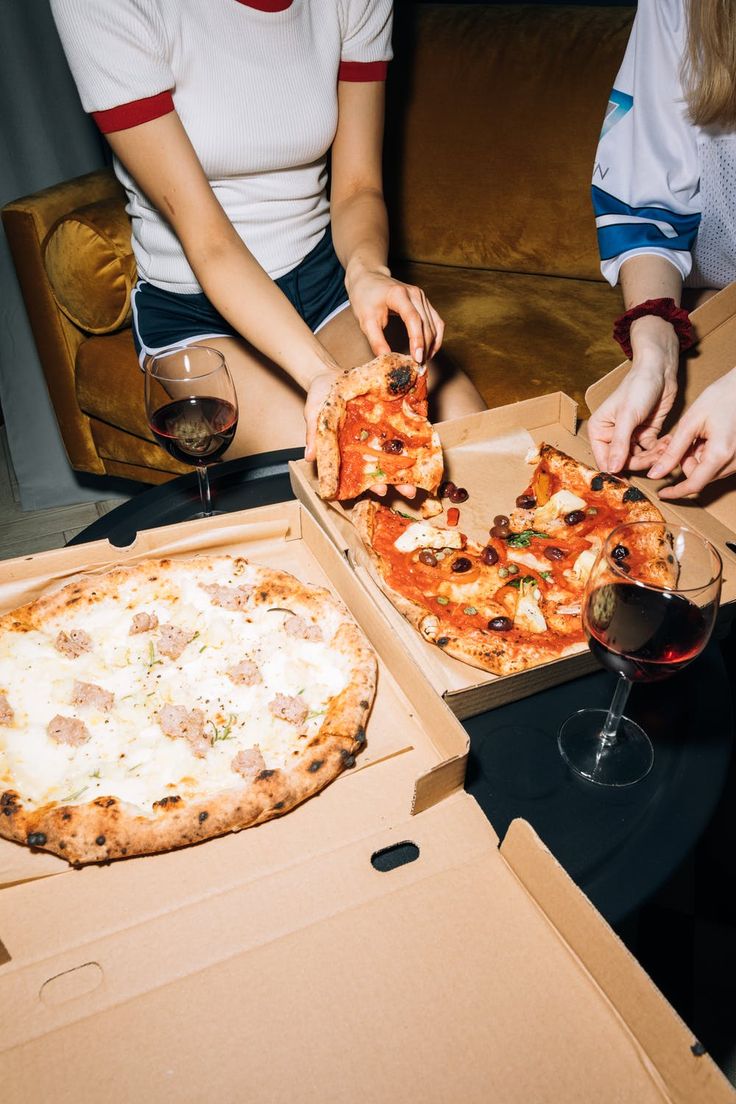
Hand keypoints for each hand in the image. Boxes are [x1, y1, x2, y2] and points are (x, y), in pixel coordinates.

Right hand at [304, 368, 415, 498]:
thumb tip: (309, 457)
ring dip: (411, 465)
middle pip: (385, 466)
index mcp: (350, 450)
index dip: (371, 485)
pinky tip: (427, 445)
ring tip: (420, 477)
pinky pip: (409, 424)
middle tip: (408, 492)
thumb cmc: (322, 396)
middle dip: (398, 480)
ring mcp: (384, 428)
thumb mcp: (314, 412)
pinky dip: (419, 434)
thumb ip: (314, 434)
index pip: (362, 473)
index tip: (381, 492)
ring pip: (399, 451)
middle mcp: (369, 443)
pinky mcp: (396, 411)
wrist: (333, 373)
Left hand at [346, 267, 443, 365]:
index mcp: (399, 294)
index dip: (417, 340)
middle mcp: (415, 294)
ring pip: (434, 325)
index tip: (417, 358)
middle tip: (418, 367)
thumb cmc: (365, 297)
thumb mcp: (365, 320)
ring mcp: (422, 297)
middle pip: (427, 324)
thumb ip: (376, 341)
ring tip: (423, 362)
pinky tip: (429, 351)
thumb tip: (386, 360)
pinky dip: (435, 338)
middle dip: (425, 348)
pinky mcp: (425, 302)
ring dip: (432, 345)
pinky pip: (436, 322)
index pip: (413, 319)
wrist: (368, 278)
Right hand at [587, 315, 679, 472]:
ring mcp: (630, 436)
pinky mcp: (646, 434)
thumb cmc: (638, 387)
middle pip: (623, 462)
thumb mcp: (627, 416)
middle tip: (655, 456)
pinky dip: (660, 450)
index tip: (629, 478)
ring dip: (652, 457)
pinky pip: (651, 451)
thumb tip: (612, 470)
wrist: (660, 370)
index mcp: (600, 430)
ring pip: (639, 459)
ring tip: (664, 447)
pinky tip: (667, 442)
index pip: (604, 459)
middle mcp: (613, 435)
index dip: (616, 470)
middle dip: (640, 462)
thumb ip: (619, 444)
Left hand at [646, 367, 735, 497]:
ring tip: (698, 435)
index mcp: (720, 454)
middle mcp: (733, 461)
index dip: (675, 492)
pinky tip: (707, 437)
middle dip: (686, 463)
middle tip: (683, 440)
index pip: (694, 485)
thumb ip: (672, 452)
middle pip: (700, 476)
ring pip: (709, 471)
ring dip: (697, 458)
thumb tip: (655, 474)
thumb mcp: (690, 423)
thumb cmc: (721, 397)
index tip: (662, 493)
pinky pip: (719, 463)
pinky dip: (707, 454)